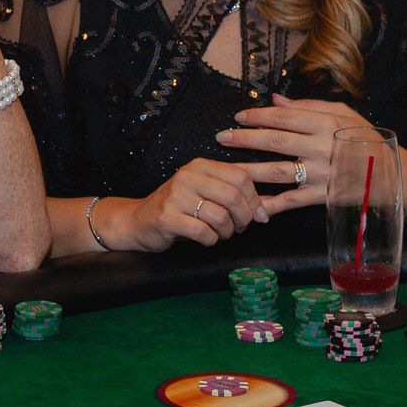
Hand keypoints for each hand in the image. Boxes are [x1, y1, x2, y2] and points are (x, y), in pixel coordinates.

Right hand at [108, 158, 266, 250]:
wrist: (138, 221)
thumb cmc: (178, 208)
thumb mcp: (204, 192)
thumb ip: (232, 194)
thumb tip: (268, 208)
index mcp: (200, 166)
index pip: (240, 177)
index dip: (255, 200)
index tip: (258, 216)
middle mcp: (187, 176)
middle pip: (233, 197)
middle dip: (244, 218)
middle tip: (240, 228)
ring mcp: (175, 196)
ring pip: (220, 217)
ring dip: (227, 232)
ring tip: (221, 234)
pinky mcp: (167, 217)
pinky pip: (203, 232)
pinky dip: (211, 240)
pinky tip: (205, 238)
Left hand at [215, 94, 373, 217]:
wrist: (391, 173)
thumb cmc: (364, 138)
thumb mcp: (342, 113)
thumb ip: (308, 105)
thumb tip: (276, 99)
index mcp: (325, 124)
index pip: (283, 117)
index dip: (258, 116)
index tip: (239, 117)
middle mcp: (321, 148)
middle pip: (275, 142)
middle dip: (245, 140)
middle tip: (222, 138)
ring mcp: (320, 174)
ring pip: (278, 172)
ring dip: (250, 170)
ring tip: (228, 169)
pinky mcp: (321, 197)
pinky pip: (291, 201)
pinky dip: (271, 205)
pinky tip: (252, 205)